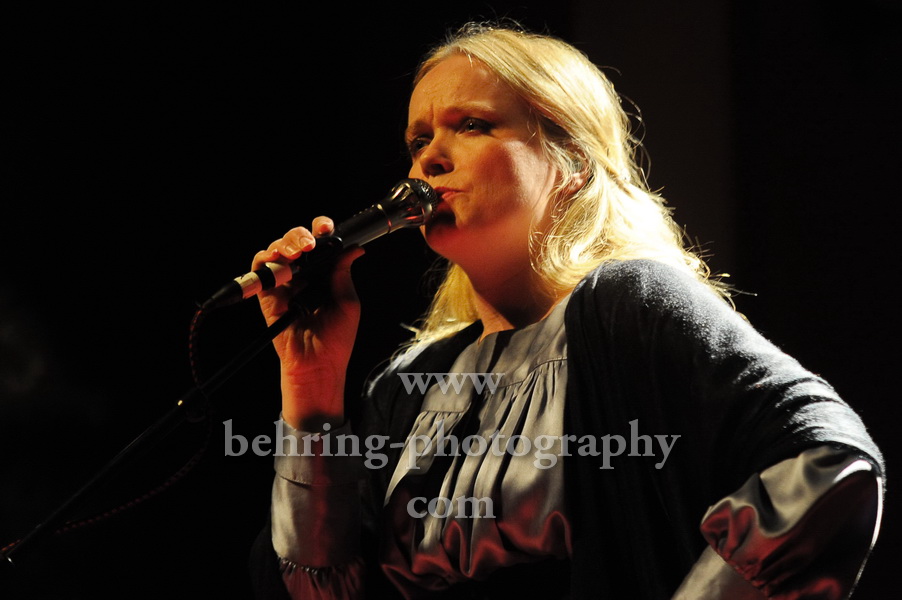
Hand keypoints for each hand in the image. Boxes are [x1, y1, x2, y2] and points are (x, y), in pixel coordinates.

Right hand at [252, 217, 363, 430]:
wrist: (318, 364)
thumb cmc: (336, 338)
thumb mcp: (347, 302)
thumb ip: (343, 274)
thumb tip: (354, 248)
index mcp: (324, 274)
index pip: (320, 243)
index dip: (320, 230)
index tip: (325, 228)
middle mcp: (303, 275)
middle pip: (295, 241)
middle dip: (299, 235)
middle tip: (309, 244)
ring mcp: (284, 284)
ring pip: (276, 250)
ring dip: (283, 245)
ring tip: (296, 253)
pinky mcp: (267, 295)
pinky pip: (260, 270)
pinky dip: (265, 261)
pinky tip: (278, 263)